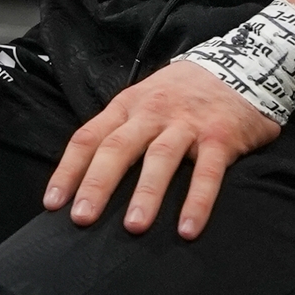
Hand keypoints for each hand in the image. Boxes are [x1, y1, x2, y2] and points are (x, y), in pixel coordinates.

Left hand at [43, 57, 277, 239]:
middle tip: (82, 219)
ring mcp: (187, 124)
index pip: (89, 137)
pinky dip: (198, 201)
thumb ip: (120, 132)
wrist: (241, 64)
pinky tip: (188, 230)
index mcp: (127, 106)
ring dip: (146, 193)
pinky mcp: (220, 136)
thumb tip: (85, 180)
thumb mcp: (144, 101)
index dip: (69, 170)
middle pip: (118, 147)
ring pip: (161, 158)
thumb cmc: (182, 94)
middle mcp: (152, 113)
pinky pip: (208, 172)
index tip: (52, 204)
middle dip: (97, 183)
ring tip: (133, 228)